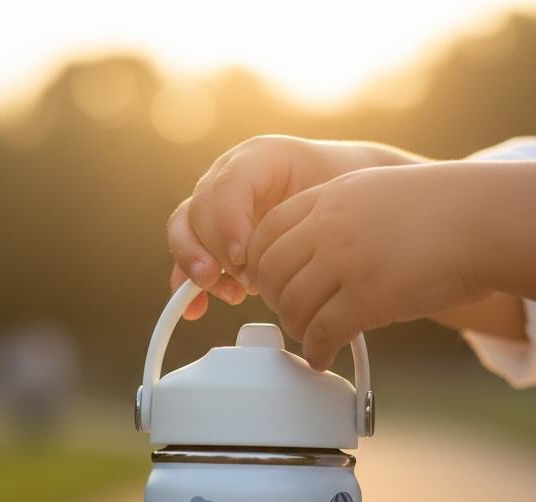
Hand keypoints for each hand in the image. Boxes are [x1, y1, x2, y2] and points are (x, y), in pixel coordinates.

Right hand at [167, 136, 421, 319]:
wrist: (350, 199)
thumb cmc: (347, 194)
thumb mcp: (338, 197)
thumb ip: (308, 220)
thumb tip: (270, 261)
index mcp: (261, 158)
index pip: (227, 186)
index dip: (227, 223)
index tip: (242, 258)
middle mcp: (230, 177)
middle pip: (198, 209)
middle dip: (212, 249)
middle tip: (239, 279)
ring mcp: (218, 206)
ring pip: (184, 230)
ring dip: (194, 265)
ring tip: (225, 292)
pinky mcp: (214, 237)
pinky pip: (189, 258)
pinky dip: (187, 285)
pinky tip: (197, 309)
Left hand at [247, 162, 489, 369]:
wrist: (486, 220)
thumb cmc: (446, 210)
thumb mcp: (378, 192)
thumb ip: (341, 217)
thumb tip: (318, 253)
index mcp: (329, 197)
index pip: (265, 233)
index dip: (262, 266)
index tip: (274, 284)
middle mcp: (329, 226)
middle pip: (272, 273)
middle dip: (278, 301)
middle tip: (296, 315)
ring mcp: (346, 261)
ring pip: (292, 306)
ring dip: (298, 329)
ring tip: (313, 338)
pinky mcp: (367, 297)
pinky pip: (321, 333)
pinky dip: (316, 352)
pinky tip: (324, 358)